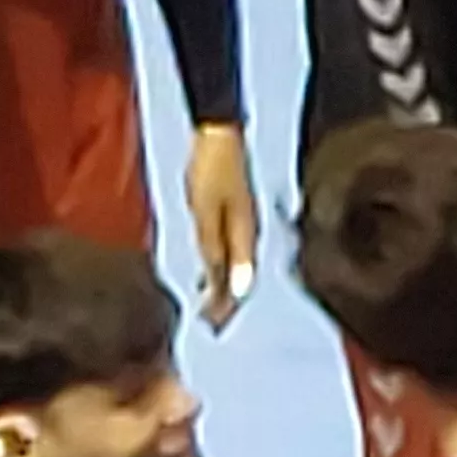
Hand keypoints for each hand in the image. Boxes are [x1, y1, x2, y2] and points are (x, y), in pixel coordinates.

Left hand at [183, 124, 259, 328]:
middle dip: (227, 304)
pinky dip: (220, 269)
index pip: (239, 284)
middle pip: (242, 279)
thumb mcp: (206, 212)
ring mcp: (245, 223)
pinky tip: (208, 274)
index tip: (210, 324)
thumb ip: (214, 250)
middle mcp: (250, 233)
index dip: (225, 307)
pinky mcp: (236, 214)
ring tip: (207, 307)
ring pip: (237, 267)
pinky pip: (232, 252)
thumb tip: (225, 288)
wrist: (217, 132)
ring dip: (223, 288)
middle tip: (209, 324)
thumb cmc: (209, 168)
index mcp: (246, 235)